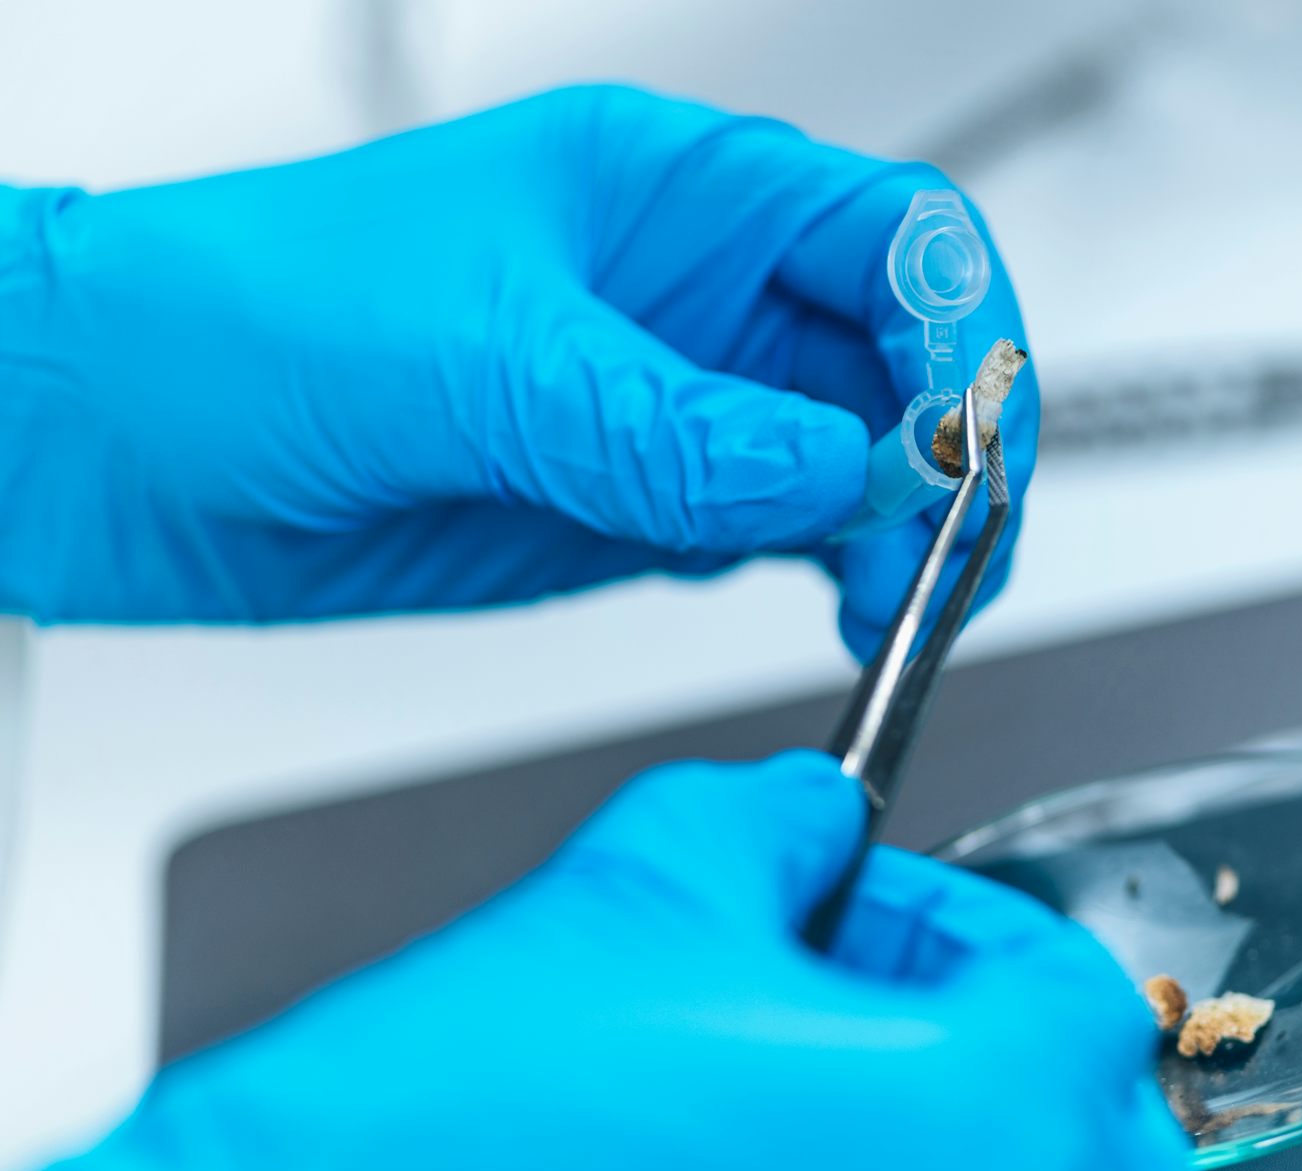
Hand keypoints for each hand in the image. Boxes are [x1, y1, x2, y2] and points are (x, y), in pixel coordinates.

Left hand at [0, 87, 1033, 656]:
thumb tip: (830, 471)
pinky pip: (779, 537)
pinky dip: (833, 578)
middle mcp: (687, 298)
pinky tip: (837, 612)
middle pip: (898, 359)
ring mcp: (669, 409)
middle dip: (949, 454)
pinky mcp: (636, 507)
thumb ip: (661, 424)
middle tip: (944, 554)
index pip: (890, 236)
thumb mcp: (469, 356)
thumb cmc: (237, 317)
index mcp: (668, 193)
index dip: (958, 333)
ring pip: (855, 460)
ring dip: (904, 532)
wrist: (107, 442)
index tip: (960, 443)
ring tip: (900, 601)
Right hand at [0, 753, 1208, 1170]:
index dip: (957, 925)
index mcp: (988, 1119)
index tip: (862, 915)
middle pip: (1097, 1139)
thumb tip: (812, 815)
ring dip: (947, 1160)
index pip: (1074, 989)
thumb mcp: (638, 887)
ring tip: (788, 1108)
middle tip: (845, 1007)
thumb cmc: (456, 1146)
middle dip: (983, 1049)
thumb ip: (774, 819)